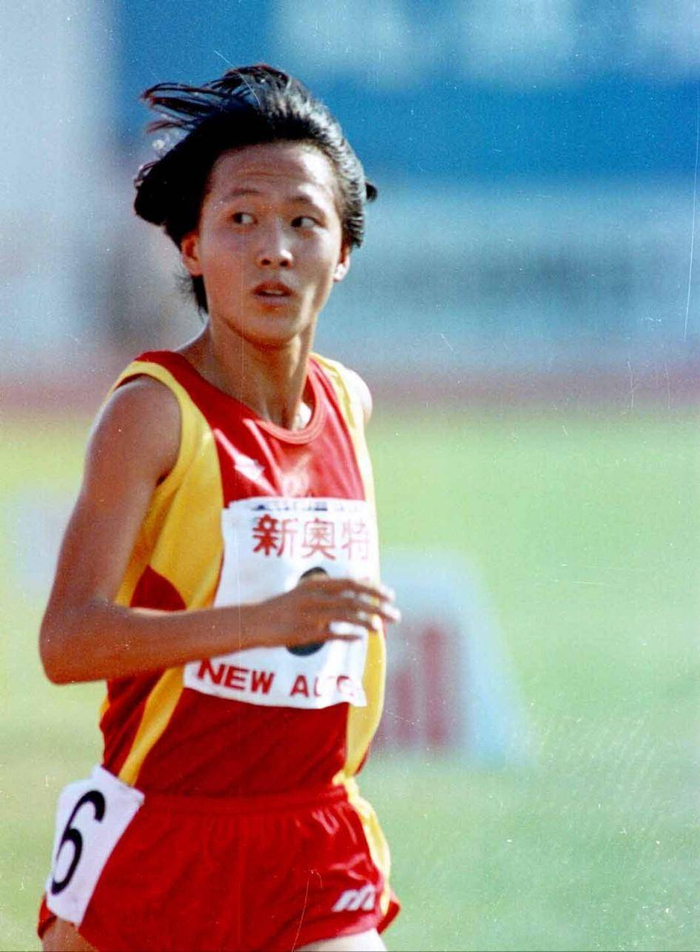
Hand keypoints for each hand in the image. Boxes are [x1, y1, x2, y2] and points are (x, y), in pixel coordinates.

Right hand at [250, 576, 399, 649]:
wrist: (255, 622)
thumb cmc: (285, 606)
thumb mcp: (308, 591)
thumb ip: (332, 589)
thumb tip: (364, 585)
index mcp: (316, 584)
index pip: (352, 583)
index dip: (373, 588)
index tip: (390, 595)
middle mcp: (314, 596)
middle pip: (353, 599)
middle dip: (377, 607)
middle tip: (395, 615)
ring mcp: (308, 615)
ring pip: (345, 617)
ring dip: (366, 622)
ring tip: (380, 628)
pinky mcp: (303, 633)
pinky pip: (330, 634)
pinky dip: (347, 636)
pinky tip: (360, 638)